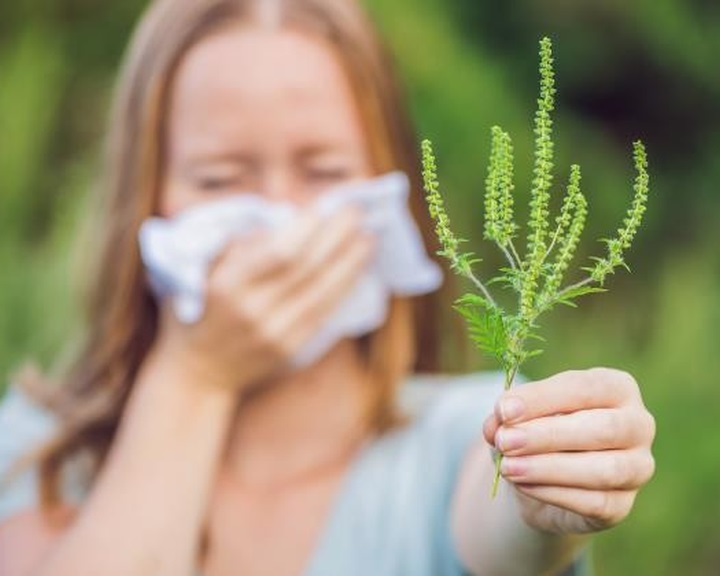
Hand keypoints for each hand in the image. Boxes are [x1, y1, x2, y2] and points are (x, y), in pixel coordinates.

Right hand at [153, 206, 374, 392]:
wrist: (199, 371)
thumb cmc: (197, 310)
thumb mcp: (202, 270)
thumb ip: (240, 245)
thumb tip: (287, 220)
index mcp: (228, 285)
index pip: (280, 253)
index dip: (308, 228)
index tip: (326, 206)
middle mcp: (254, 310)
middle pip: (308, 268)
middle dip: (337, 237)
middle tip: (357, 212)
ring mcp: (275, 332)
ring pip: (324, 292)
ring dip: (351, 262)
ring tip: (369, 238)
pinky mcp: (291, 348)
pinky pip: (325, 312)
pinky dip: (344, 288)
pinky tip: (357, 269)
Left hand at [483, 368, 655, 533]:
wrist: (544, 475)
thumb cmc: (538, 428)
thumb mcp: (520, 413)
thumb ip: (508, 415)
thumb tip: (497, 425)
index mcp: (617, 387)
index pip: (585, 388)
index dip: (542, 399)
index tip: (504, 410)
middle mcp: (638, 424)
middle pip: (601, 429)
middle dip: (547, 435)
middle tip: (506, 441)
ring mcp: (637, 467)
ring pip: (603, 470)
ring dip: (548, 468)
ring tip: (508, 467)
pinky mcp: (623, 505)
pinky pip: (594, 503)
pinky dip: (552, 493)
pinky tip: (522, 484)